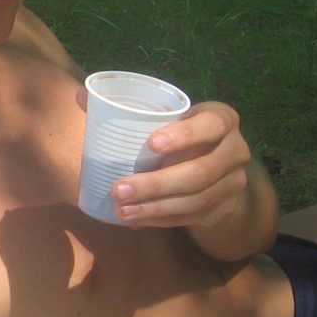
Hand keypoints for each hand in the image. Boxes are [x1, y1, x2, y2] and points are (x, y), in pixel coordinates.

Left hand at [108, 100, 252, 228]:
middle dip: (156, 184)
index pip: (212, 125)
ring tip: (121, 209)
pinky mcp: (225, 208)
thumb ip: (126, 107)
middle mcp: (236, 151)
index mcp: (223, 119)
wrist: (215, 161)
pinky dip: (161, 219)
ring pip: (196, 200)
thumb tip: (80, 97)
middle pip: (201, 172)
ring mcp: (234, 183)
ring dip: (155, 207)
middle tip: (119, 189)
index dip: (185, 135)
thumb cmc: (179, 130)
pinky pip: (192, 218)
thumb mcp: (167, 115)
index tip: (151, 144)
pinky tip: (136, 219)